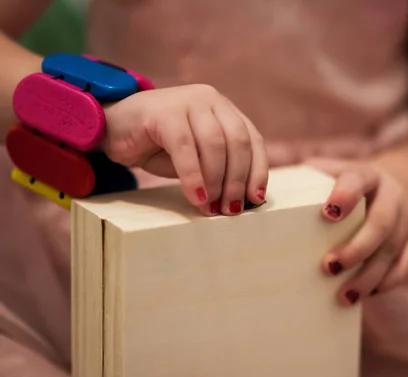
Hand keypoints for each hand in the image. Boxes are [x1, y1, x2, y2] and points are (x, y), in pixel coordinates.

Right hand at [101, 84, 268, 215]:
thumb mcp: (197, 158)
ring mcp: (186, 100)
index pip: (252, 139)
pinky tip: (195, 196)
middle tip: (230, 209)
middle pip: (238, 142)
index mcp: (223, 109)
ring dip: (216, 181)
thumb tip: (241, 199)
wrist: (112, 130)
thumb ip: (219, 168)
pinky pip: (185, 147)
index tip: (255, 198)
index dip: (257, 170)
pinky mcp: (162, 111)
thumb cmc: (158, 147)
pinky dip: (193, 176)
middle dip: (236, 180)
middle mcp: (210, 99)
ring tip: (210, 207)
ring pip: (215, 144)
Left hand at [307, 158, 407, 305]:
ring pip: (392, 251)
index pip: (359, 180)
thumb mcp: (334, 172)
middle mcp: (393, 196)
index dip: (345, 196)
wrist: (397, 185)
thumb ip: (307, 179)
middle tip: (328, 267)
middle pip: (381, 223)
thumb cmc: (350, 184)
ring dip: (368, 276)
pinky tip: (364, 295)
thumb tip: (258, 196)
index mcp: (368, 175)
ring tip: (344, 296)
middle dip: (356, 248)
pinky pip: (404, 266)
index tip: (327, 214)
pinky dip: (385, 283)